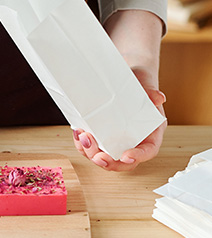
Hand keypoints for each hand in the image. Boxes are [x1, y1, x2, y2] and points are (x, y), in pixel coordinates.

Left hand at [72, 9, 166, 170]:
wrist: (124, 75)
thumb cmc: (138, 81)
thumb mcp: (145, 83)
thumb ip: (151, 91)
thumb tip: (158, 97)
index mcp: (149, 133)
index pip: (148, 151)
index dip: (138, 157)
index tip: (126, 156)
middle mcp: (132, 140)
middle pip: (122, 161)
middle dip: (108, 162)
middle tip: (97, 155)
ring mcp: (114, 140)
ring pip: (103, 157)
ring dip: (90, 152)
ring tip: (82, 136)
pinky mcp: (100, 135)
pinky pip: (90, 147)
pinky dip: (82, 144)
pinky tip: (77, 132)